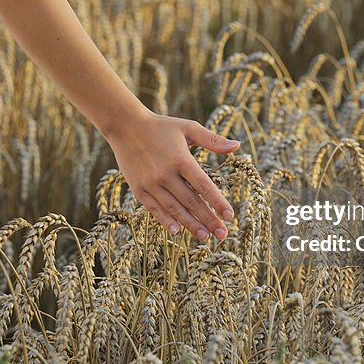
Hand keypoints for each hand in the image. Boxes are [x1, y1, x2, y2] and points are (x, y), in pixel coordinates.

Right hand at [104, 110, 241, 241]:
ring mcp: (151, 183)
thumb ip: (212, 140)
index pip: (204, 186)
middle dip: (208, 220)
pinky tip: (176, 231)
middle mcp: (166, 174)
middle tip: (222, 235)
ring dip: (190, 224)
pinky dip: (165, 221)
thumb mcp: (188, 128)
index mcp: (181, 159)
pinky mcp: (139, 189)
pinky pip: (154, 209)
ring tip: (205, 237)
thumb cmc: (161, 126)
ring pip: (174, 209)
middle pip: (191, 202)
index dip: (217, 202)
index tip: (229, 216)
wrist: (125, 126)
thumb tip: (237, 146)